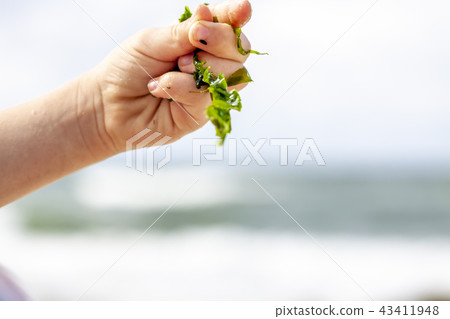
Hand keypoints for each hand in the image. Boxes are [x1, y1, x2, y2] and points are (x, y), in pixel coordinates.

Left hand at [87, 0, 252, 154]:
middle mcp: (209, 64)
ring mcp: (207, 90)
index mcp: (199, 39)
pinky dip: (182, 87)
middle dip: (219, 41)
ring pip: (229, 75)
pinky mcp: (200, 114)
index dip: (237, 16)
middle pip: (238, 51)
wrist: (108, 105)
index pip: (227, 25)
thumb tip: (208, 13)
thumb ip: (183, 32)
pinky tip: (160, 88)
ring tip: (171, 69)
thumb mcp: (153, 41)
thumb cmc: (128, 68)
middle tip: (195, 40)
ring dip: (199, 67)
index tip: (242, 10)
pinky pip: (205, 97)